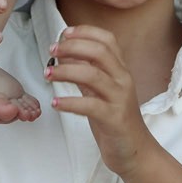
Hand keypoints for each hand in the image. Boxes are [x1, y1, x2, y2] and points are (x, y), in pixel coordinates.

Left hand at [46, 25, 149, 175]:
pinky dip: (70, 102)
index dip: (86, 32)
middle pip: (100, 52)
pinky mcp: (114, 118)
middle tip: (52, 50)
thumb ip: (85, 72)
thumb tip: (64, 53)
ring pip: (93, 76)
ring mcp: (120, 98)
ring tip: (47, 74)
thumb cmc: (114, 119)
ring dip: (66, 71)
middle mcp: (123, 80)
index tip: (64, 33)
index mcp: (120, 70)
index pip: (108, 40)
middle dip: (73, 47)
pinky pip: (90, 106)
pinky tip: (55, 103)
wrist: (134, 151)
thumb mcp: (99, 91)